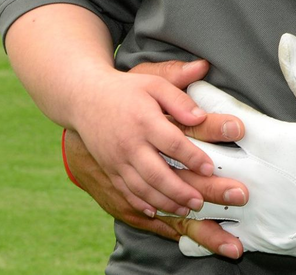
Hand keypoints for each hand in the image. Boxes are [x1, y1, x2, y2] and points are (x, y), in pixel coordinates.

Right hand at [68, 59, 246, 224]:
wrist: (85, 99)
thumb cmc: (127, 90)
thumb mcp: (155, 84)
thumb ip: (179, 100)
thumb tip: (201, 117)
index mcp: (144, 121)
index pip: (172, 144)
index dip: (192, 158)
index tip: (209, 169)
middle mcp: (130, 145)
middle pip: (157, 174)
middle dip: (180, 191)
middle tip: (200, 201)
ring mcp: (117, 160)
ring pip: (142, 189)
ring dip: (165, 202)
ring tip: (185, 209)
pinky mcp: (109, 169)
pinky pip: (126, 192)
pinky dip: (141, 204)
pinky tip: (157, 211)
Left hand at [178, 34, 295, 267]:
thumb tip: (287, 41)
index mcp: (269, 139)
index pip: (220, 111)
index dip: (200, 95)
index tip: (187, 86)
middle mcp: (253, 173)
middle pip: (197, 154)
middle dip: (178, 140)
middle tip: (163, 127)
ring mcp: (254, 209)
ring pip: (199, 197)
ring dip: (181, 184)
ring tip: (164, 175)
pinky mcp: (261, 237)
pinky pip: (217, 234)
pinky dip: (199, 226)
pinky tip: (185, 222)